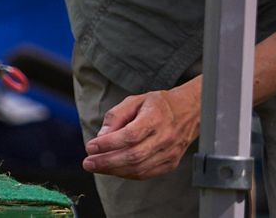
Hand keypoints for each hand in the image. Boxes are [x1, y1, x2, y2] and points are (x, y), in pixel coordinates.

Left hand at [82, 80, 200, 179]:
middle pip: (133, 156)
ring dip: (114, 170)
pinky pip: (146, 174)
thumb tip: (101, 136)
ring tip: (96, 166)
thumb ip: (116, 116)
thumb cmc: (158, 105)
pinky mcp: (171, 163)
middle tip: (88, 163)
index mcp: (155, 118)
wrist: (188, 112)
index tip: (90, 146)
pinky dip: (127, 174)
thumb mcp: (134, 100)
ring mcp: (169, 153)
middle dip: (107, 161)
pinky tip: (113, 169)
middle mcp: (165, 138)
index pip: (130, 135)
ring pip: (139, 168)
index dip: (108, 144)